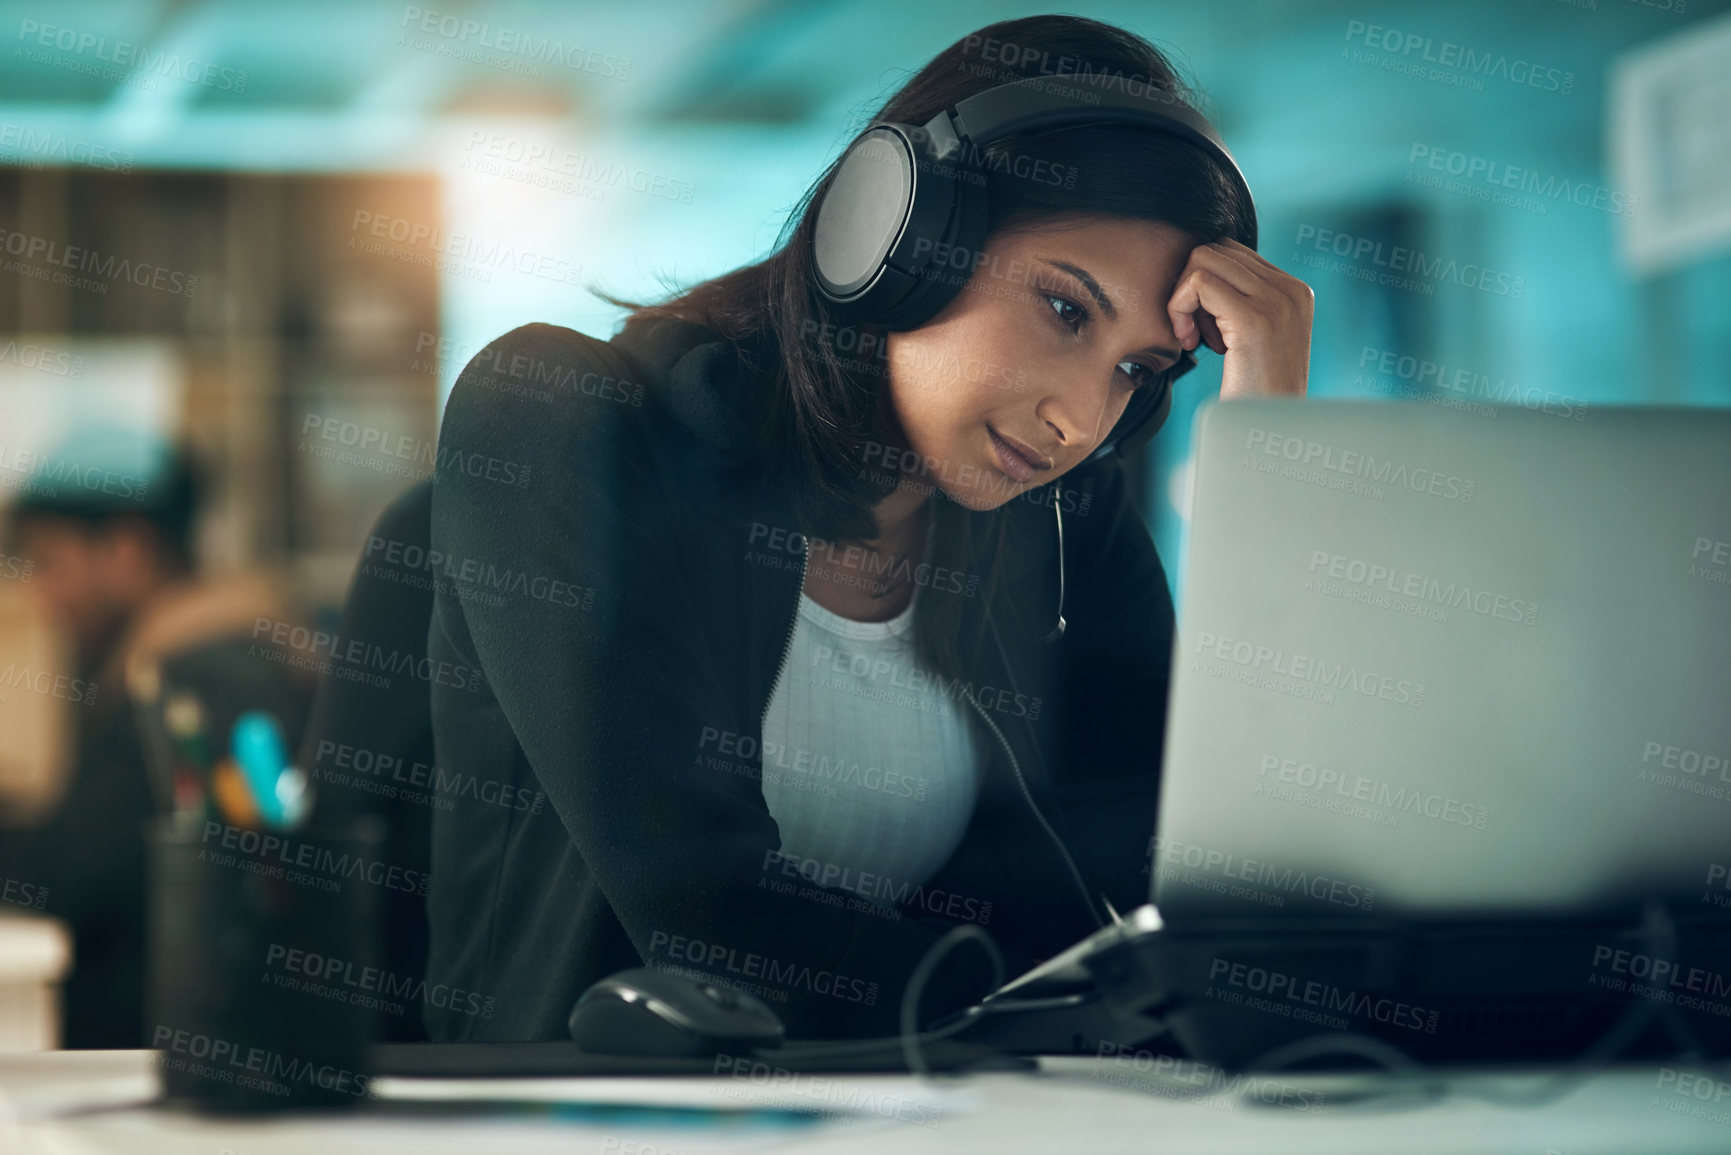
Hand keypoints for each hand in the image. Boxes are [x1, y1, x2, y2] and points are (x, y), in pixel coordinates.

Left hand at [1166, 238, 1312, 399]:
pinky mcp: (1255, 318)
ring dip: (1183, 298)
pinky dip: (1180, 309)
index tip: (1204, 329)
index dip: (1204, 286)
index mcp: (1296, 292)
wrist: (1272, 436)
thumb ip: (1241, 305)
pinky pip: (1198, 283)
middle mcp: (1292, 290)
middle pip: (1216, 249)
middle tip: (1194, 333)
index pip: (1233, 253)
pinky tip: (1191, 344)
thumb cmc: (1254, 399)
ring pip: (1204, 259)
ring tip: (1194, 339)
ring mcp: (1277, 301)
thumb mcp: (1254, 342)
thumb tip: (1200, 276)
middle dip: (1191, 288)